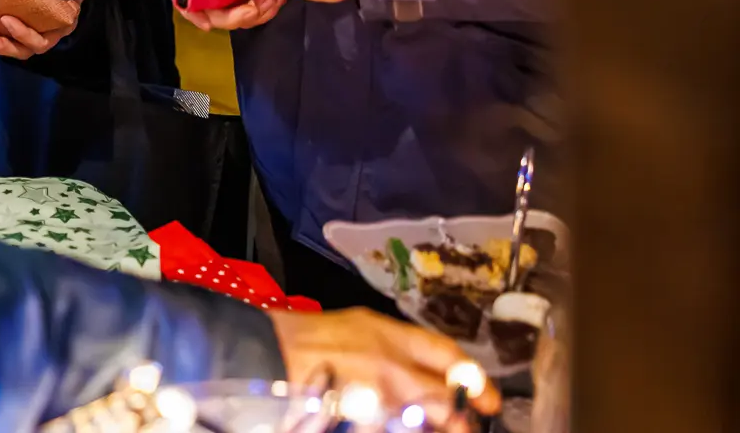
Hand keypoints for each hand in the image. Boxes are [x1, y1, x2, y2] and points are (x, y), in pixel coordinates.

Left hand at [0, 0, 90, 58]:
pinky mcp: (17, 19)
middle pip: (22, 50)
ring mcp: (29, 28)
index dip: (23, 36)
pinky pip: (2, 28)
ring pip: (11, 43)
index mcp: (59, 28)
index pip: (41, 42)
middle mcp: (44, 33)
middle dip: (2, 45)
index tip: (7, 19)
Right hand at [271, 307, 499, 425]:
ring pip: (422, 421)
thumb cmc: (302, 336)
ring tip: (431, 427)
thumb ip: (392, 348)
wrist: (260, 352)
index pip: (446, 354)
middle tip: (466, 426)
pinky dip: (402, 428)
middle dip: (461, 417)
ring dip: (432, 426)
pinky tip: (400, 427)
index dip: (473, 378)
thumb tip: (427, 375)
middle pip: (443, 395)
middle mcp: (388, 364)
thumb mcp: (353, 326)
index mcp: (387, 333)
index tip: (488, 398)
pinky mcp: (360, 419)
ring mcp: (374, 397)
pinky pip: (394, 428)